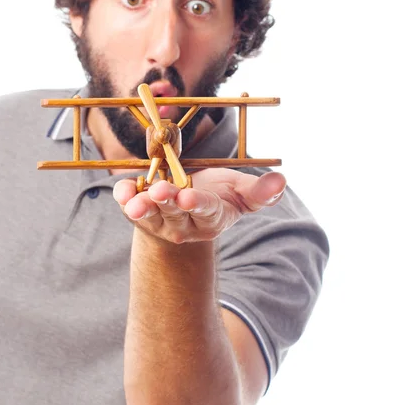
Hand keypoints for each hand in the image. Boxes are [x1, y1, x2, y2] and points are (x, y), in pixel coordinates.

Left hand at [113, 169, 285, 243]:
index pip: (206, 212)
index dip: (198, 204)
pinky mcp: (140, 213)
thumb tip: (281, 181)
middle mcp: (185, 223)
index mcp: (212, 217)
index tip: (189, 196)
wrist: (186, 205)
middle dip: (168, 202)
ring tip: (134, 202)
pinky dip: (124, 197)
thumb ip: (259, 191)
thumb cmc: (217, 195)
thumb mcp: (239, 191)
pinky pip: (129, 205)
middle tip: (161, 191)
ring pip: (151, 215)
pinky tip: (122, 190)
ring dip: (143, 206)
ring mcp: (160, 221)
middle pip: (176, 214)